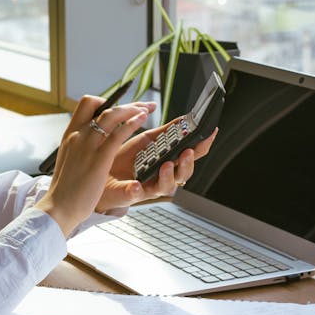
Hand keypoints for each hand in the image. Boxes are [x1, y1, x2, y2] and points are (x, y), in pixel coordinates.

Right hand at [35, 96, 153, 236]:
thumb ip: (79, 147)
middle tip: (140, 105)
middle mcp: (77, 135)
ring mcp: (87, 145)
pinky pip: (118, 134)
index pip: (85, 105)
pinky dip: (132, 123)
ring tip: (146, 110)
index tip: (119, 107)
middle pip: (101, 106)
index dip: (105, 102)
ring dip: (132, 109)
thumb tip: (89, 141)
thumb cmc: (65, 188)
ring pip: (112, 115)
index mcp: (70, 135)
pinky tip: (142, 121)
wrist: (59, 206)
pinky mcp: (99, 158)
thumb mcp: (69, 159)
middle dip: (124, 103)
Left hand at [95, 122, 218, 212]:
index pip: (193, 154)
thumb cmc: (129, 157)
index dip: (203, 144)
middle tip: (187, 151)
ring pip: (167, 186)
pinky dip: (137, 190)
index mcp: (171, 161)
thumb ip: (167, 132)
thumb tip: (184, 119)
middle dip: (188, 162)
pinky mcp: (133, 194)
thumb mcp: (149, 140)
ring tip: (166, 165)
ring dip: (169, 176)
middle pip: (185, 172)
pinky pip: (136, 194)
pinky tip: (137, 185)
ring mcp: (150, 186)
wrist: (104, 172)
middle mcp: (165, 176)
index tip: (210, 132)